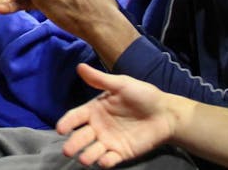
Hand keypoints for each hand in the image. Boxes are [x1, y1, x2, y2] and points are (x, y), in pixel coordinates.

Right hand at [57, 64, 175, 167]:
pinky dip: (105, 162)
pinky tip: (104, 161)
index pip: (75, 117)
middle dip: (73, 144)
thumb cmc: (142, 95)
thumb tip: (79, 66)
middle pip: (81, 136)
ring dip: (87, 155)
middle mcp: (98, 127)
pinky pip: (110, 159)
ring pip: (93, 150)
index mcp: (94, 109)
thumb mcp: (121, 84)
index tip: (61, 129)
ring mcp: (109, 141)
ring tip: (84, 160)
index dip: (67, 122)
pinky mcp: (122, 152)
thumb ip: (100, 79)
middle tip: (68, 151)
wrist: (166, 113)